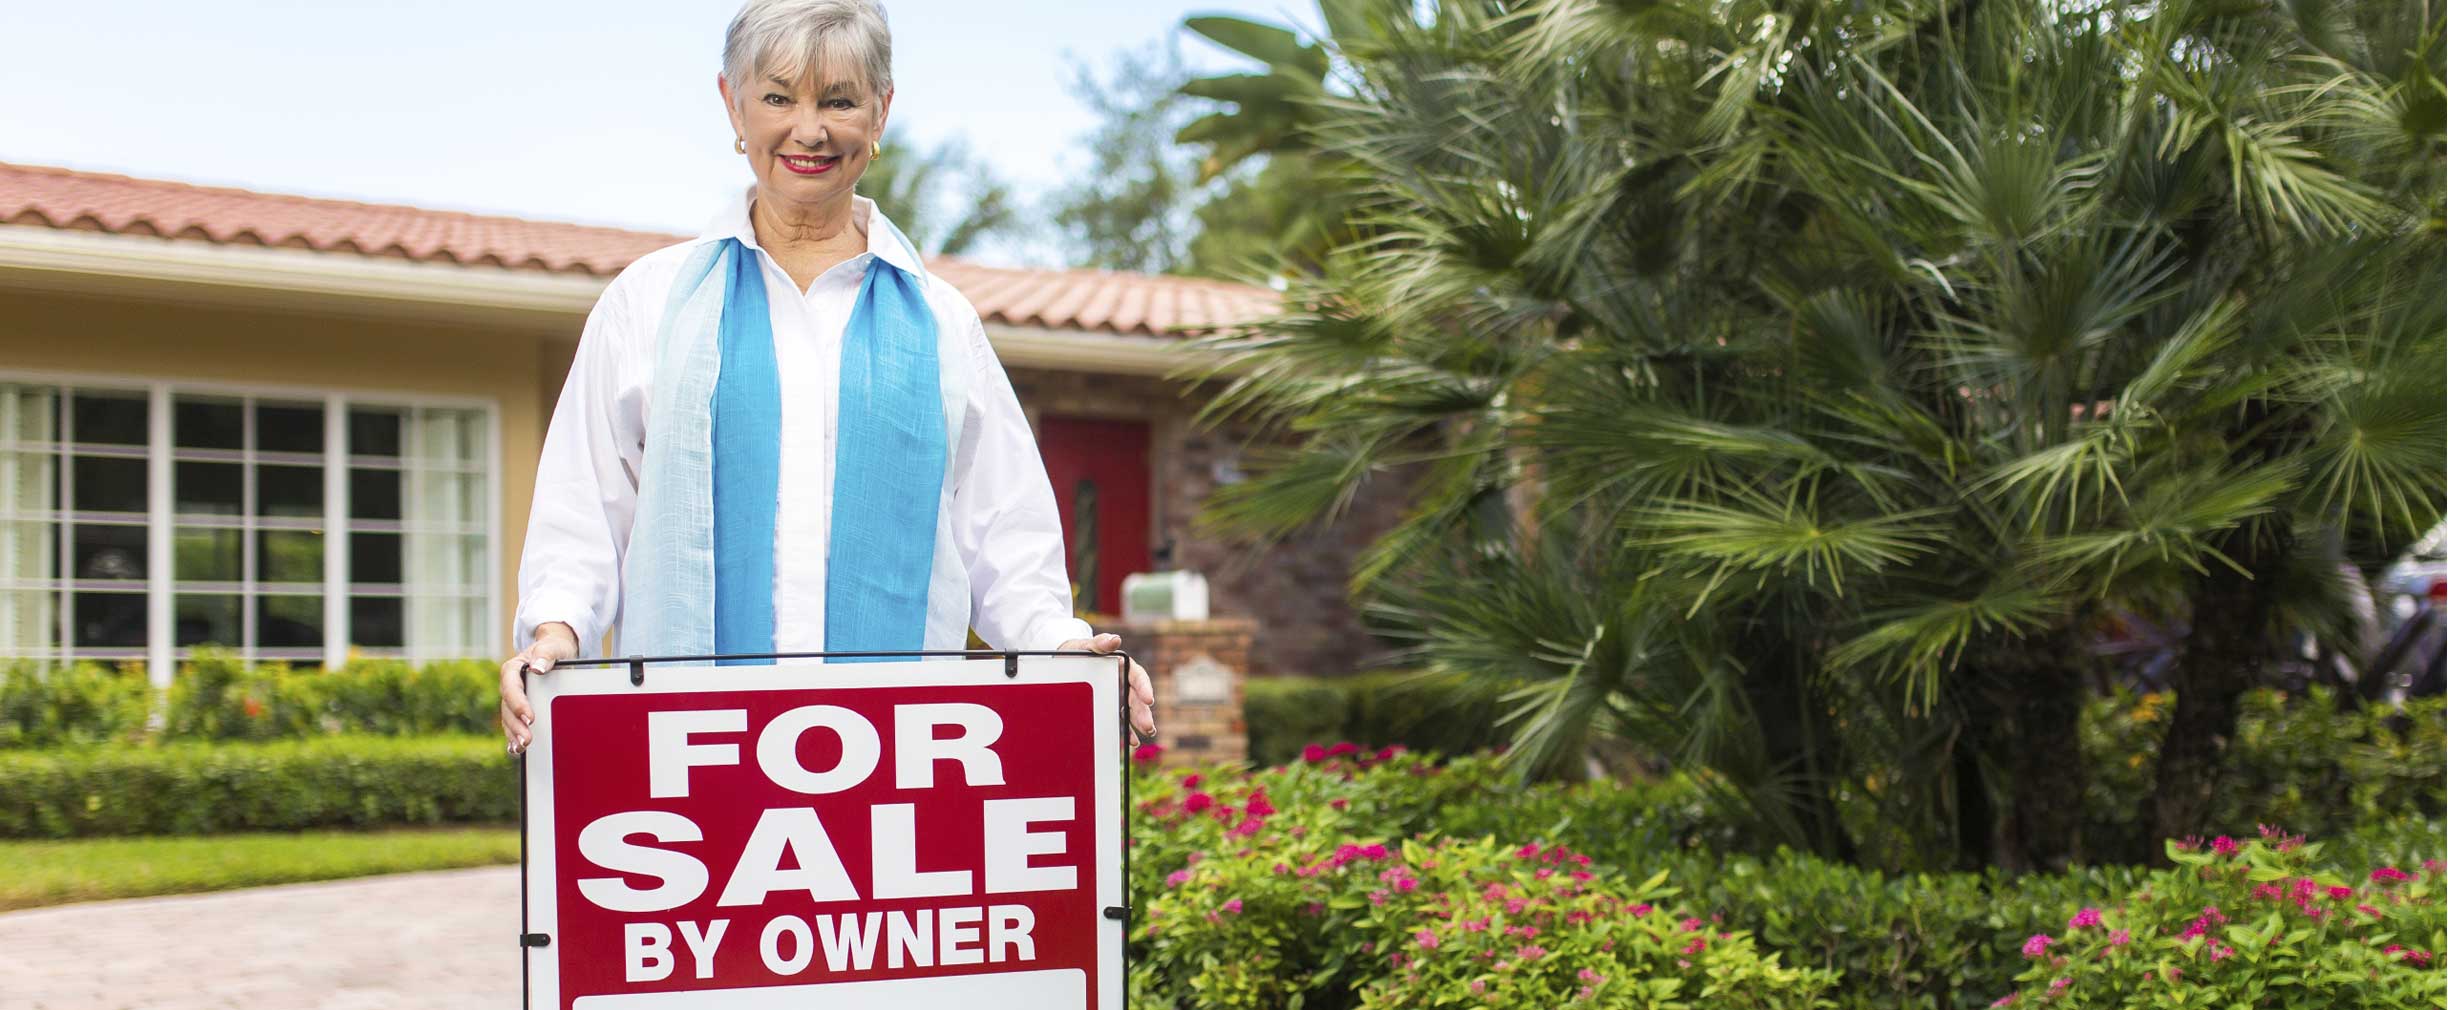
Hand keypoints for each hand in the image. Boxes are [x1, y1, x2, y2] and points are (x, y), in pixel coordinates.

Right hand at [501, 622, 579, 755]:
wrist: (556, 651)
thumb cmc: (554, 648)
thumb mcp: (553, 647)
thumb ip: (546, 655)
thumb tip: (538, 668)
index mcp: (513, 670)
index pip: (511, 688)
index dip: (518, 704)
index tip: (530, 718)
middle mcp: (510, 686)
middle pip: (508, 708)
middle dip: (516, 726)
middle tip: (527, 740)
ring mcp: (514, 699)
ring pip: (509, 720)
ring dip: (514, 735)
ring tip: (521, 748)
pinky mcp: (520, 709)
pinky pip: (513, 725)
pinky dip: (513, 737)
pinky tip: (516, 750)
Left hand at [1059, 632, 1155, 740]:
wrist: (1065, 661)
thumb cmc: (1078, 651)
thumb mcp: (1086, 645)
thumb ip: (1100, 643)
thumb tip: (1115, 639)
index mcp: (1122, 665)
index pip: (1137, 676)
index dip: (1144, 687)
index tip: (1149, 699)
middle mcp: (1122, 681)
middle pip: (1136, 697)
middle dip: (1143, 712)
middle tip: (1148, 725)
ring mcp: (1117, 694)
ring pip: (1131, 710)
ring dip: (1139, 722)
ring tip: (1147, 733)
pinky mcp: (1109, 705)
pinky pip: (1120, 719)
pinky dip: (1126, 730)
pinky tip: (1132, 740)